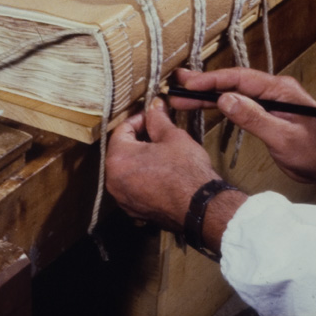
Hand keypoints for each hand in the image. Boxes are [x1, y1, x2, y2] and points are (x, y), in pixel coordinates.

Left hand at [105, 97, 221, 231]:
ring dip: (140, 159)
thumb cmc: (186, 172)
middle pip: (121, 150)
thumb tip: (155, 106)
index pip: (122, 129)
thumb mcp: (173, 137)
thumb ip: (158, 119)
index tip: (152, 116)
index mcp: (118, 159)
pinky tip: (161, 172)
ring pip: (127, 169)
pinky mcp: (134, 210)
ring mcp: (123, 198)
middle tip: (157, 132)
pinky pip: (133, 186)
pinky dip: (143, 177)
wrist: (201, 207)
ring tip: (161, 152)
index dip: (139, 119)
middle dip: (139, 139)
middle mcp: (114, 180)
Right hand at [171, 67, 315, 183]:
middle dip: (204, 84)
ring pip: (233, 91)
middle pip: (233, 82)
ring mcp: (270, 99)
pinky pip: (239, 102)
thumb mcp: (283, 138)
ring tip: (182, 95)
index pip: (240, 79)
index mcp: (280, 89)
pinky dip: (219, 103)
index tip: (190, 85)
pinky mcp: (267, 110)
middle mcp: (274, 89)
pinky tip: (204, 104)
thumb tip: (226, 99)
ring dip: (208, 94)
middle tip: (177, 84)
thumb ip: (255, 117)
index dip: (212, 81)